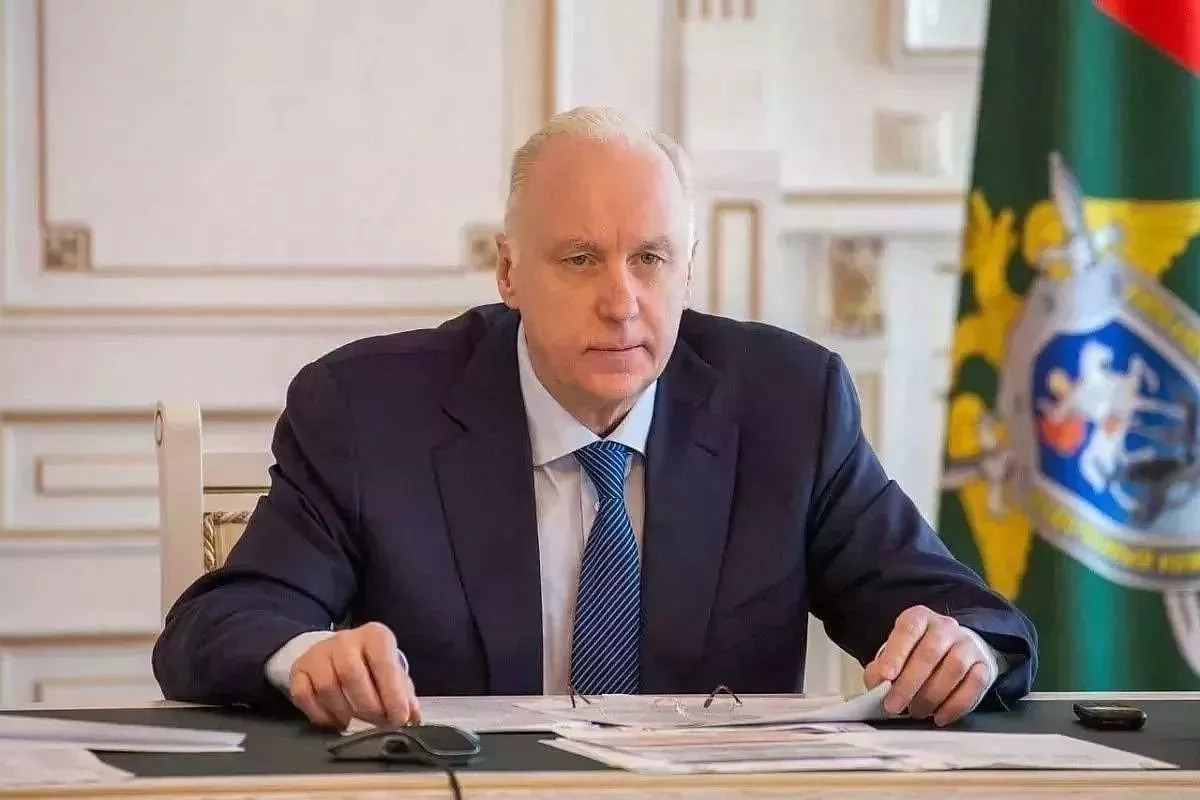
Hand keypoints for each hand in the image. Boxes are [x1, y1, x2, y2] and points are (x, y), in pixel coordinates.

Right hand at [288, 622, 420, 729]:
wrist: (336, 653)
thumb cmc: (371, 665)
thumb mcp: (391, 672)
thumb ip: (403, 693)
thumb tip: (413, 716)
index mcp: (374, 636)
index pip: (383, 663)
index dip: (392, 694)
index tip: (399, 717)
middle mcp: (344, 639)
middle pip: (352, 675)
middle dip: (368, 706)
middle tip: (378, 723)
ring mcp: (318, 653)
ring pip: (327, 687)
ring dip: (344, 712)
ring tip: (356, 723)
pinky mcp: (299, 670)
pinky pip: (304, 696)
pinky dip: (320, 715)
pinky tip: (335, 721)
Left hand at [863, 605, 993, 726]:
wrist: (952, 653)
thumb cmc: (916, 655)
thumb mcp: (894, 656)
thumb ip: (881, 669)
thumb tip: (878, 687)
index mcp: (919, 618)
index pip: (908, 629)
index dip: (896, 653)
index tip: (886, 676)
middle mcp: (945, 627)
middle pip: (930, 652)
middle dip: (909, 683)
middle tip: (895, 705)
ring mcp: (967, 645)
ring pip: (954, 668)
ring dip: (932, 696)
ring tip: (916, 711)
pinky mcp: (984, 666)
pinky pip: (974, 686)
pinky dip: (955, 705)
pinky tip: (940, 716)